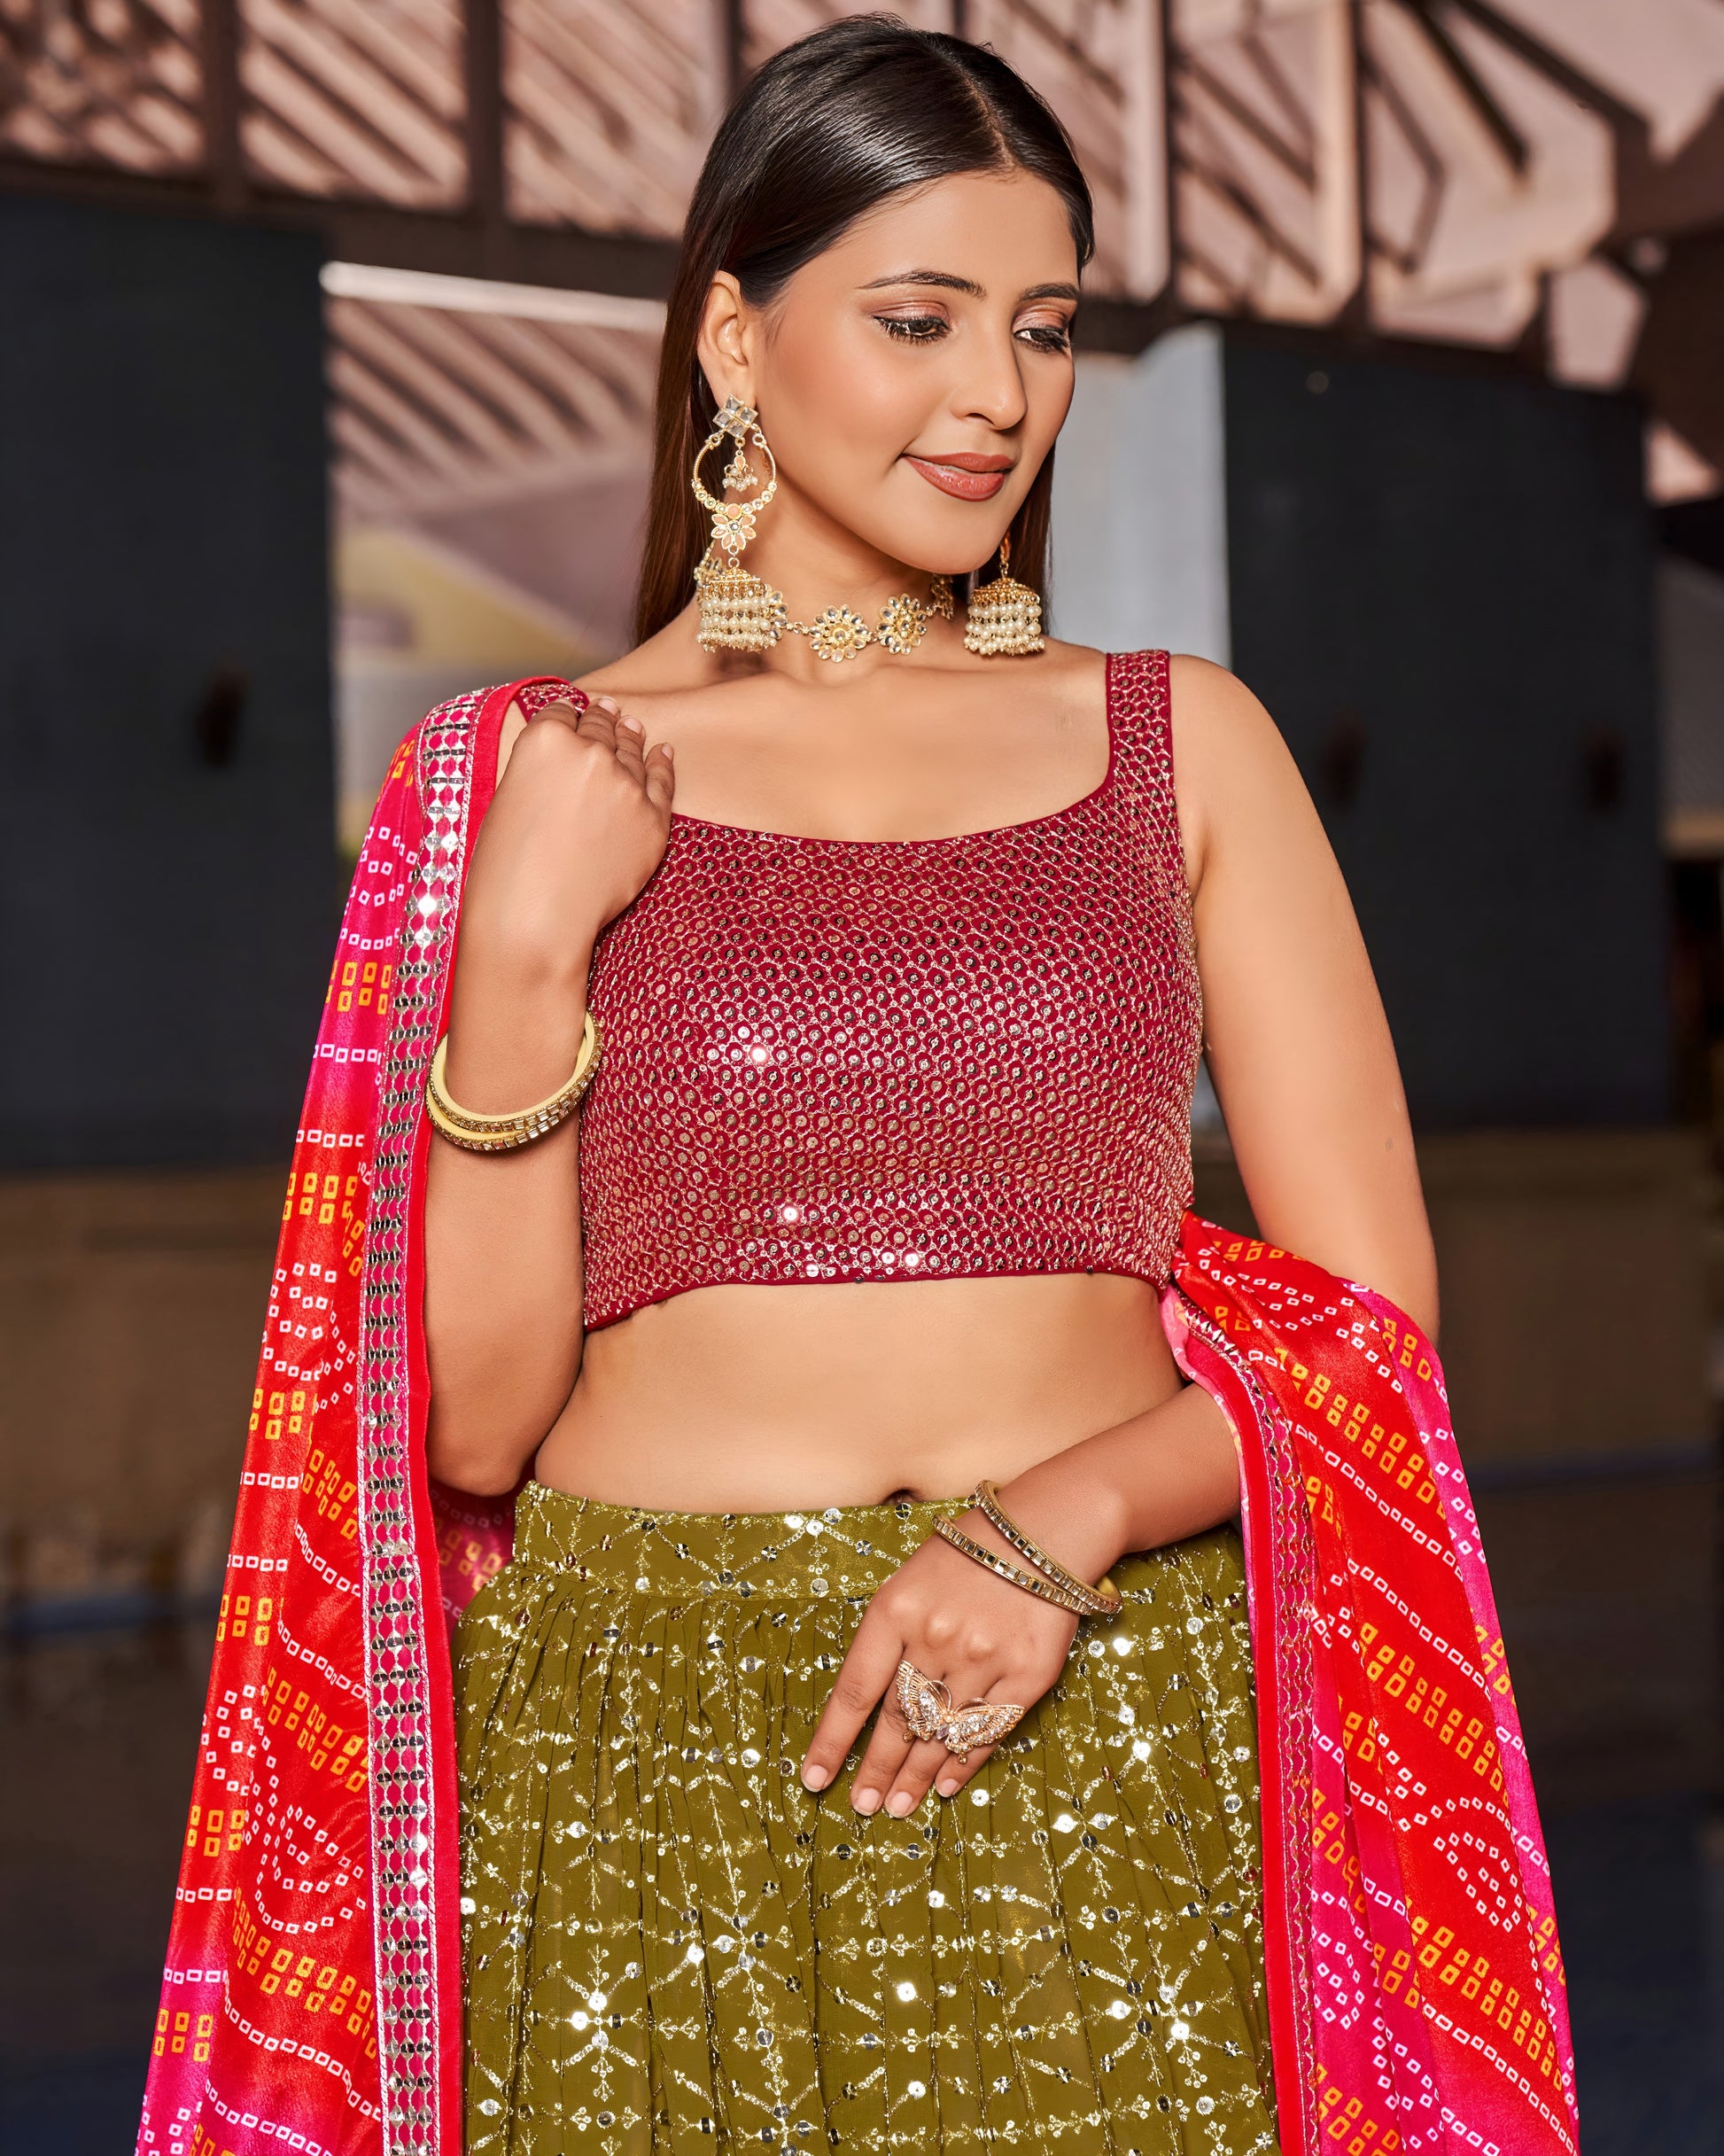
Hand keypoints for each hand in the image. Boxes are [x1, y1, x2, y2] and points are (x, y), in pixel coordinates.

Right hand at [460, 693, 674, 975]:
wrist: (534, 920)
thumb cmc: (505, 870)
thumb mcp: (506, 799)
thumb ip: (537, 770)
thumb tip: (559, 765)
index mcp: (545, 739)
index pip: (562, 713)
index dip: (568, 716)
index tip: (574, 716)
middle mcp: (591, 752)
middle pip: (601, 727)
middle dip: (602, 721)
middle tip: (609, 713)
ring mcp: (627, 785)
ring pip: (632, 750)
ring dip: (630, 739)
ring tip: (633, 729)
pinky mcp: (654, 819)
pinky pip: (663, 782)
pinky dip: (662, 765)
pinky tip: (662, 754)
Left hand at [799, 1517, 1080, 1815]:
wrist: (1043, 1534)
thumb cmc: (967, 1555)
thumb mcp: (911, 1578)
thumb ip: (890, 1634)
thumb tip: (869, 1701)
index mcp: (897, 1610)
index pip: (855, 1689)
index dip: (833, 1740)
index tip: (815, 1779)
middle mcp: (936, 1638)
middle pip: (898, 1720)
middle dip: (876, 1770)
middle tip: (863, 1806)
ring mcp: (983, 1660)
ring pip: (939, 1735)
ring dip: (915, 1777)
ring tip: (897, 1807)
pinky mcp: (1026, 1676)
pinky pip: (986, 1732)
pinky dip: (962, 1764)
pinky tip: (943, 1785)